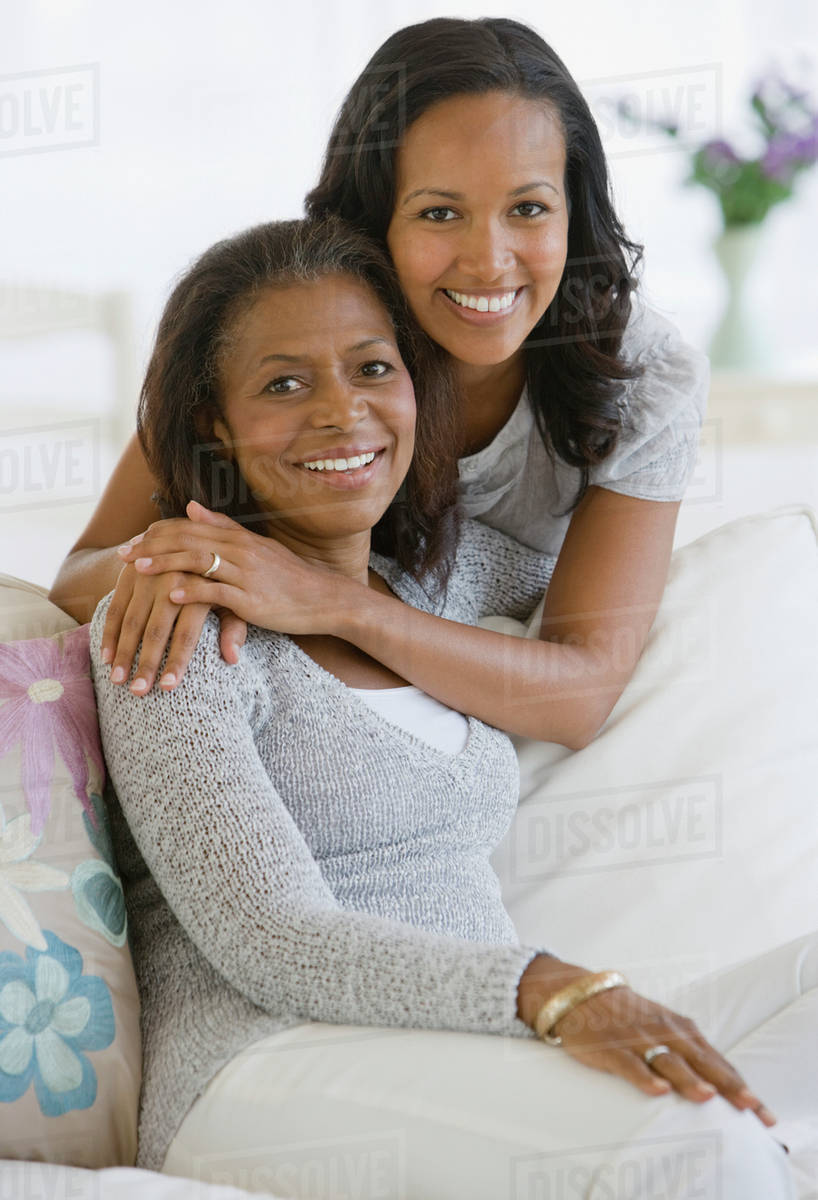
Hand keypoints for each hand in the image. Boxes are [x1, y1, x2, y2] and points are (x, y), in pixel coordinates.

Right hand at [102, 515, 247, 694]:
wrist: (187, 540)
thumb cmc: (214, 583)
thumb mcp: (230, 601)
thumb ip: (235, 628)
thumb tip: (233, 659)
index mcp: (200, 588)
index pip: (187, 633)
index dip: (177, 660)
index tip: (168, 688)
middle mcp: (172, 581)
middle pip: (156, 629)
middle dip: (146, 662)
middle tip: (138, 692)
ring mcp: (147, 577)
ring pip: (132, 620)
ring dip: (122, 653)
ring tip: (118, 682)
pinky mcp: (128, 575)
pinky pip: (115, 608)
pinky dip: (108, 633)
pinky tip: (105, 658)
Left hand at [114, 501, 352, 637]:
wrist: (324, 598)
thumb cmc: (289, 577)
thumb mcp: (257, 547)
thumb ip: (223, 526)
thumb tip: (191, 506)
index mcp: (238, 538)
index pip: (189, 528)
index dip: (158, 534)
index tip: (132, 542)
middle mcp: (240, 550)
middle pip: (187, 541)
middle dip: (151, 547)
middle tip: (122, 555)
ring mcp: (245, 574)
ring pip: (197, 562)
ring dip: (164, 565)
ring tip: (137, 570)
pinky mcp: (250, 600)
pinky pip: (216, 593)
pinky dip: (191, 592)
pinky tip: (170, 596)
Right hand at [517, 956, 775, 1124]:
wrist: (579, 992)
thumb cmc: (627, 1015)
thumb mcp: (663, 1027)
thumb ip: (690, 1052)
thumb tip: (725, 1083)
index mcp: (680, 1029)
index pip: (717, 1060)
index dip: (740, 1085)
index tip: (763, 1113)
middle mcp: (664, 1032)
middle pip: (701, 1061)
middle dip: (726, 1084)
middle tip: (749, 1106)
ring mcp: (637, 1038)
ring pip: (667, 1060)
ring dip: (688, 1079)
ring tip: (707, 1097)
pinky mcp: (610, 1047)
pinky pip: (629, 1064)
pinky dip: (644, 1077)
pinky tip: (657, 1091)